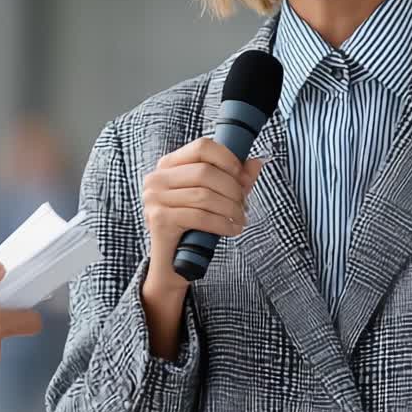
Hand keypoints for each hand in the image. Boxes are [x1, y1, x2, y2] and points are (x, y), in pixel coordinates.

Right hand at [141, 137, 264, 296]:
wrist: (173, 264)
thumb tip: (257, 162)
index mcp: (169, 165)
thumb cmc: (195, 226)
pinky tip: (233, 229)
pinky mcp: (159, 219)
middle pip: (205, 171)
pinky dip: (223, 224)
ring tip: (240, 219)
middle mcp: (157, 178)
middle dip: (232, 189)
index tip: (242, 177)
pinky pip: (200, 216)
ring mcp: (155, 198)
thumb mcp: (217, 198)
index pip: (202, 147)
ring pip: (205, 195)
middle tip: (243, 205)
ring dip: (230, 208)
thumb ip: (235, 179)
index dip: (228, 159)